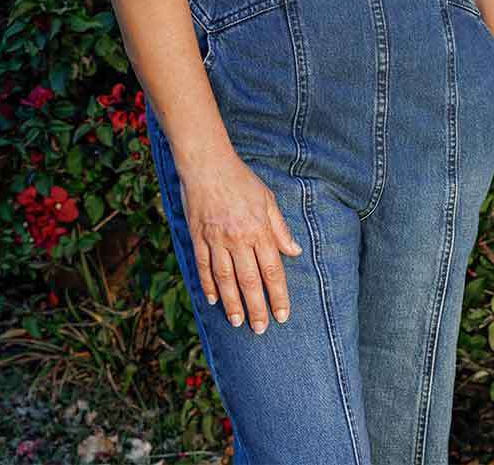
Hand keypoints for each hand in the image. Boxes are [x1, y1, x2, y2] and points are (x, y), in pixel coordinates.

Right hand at [177, 152, 302, 333]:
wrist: (207, 164)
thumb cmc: (241, 179)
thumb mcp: (268, 199)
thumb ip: (280, 228)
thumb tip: (295, 251)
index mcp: (259, 229)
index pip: (272, 270)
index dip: (278, 295)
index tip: (282, 315)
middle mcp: (238, 238)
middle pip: (250, 280)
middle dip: (257, 308)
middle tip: (260, 329)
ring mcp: (216, 239)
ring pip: (226, 279)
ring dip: (232, 303)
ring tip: (238, 322)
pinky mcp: (198, 237)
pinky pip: (203, 266)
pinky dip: (208, 285)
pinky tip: (212, 300)